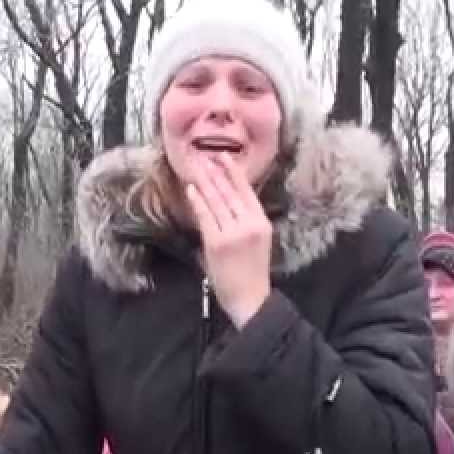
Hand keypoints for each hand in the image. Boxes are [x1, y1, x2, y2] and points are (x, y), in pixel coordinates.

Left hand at [185, 154, 272, 327]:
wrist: (250, 299)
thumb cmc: (251, 272)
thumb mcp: (258, 241)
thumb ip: (246, 221)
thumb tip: (227, 199)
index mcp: (261, 222)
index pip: (246, 191)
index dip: (232, 172)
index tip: (222, 156)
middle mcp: (249, 224)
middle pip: (229, 192)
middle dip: (214, 172)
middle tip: (202, 155)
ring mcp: (232, 232)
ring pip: (216, 201)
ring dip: (204, 182)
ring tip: (195, 167)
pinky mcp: (216, 242)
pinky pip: (205, 216)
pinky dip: (198, 202)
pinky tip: (191, 189)